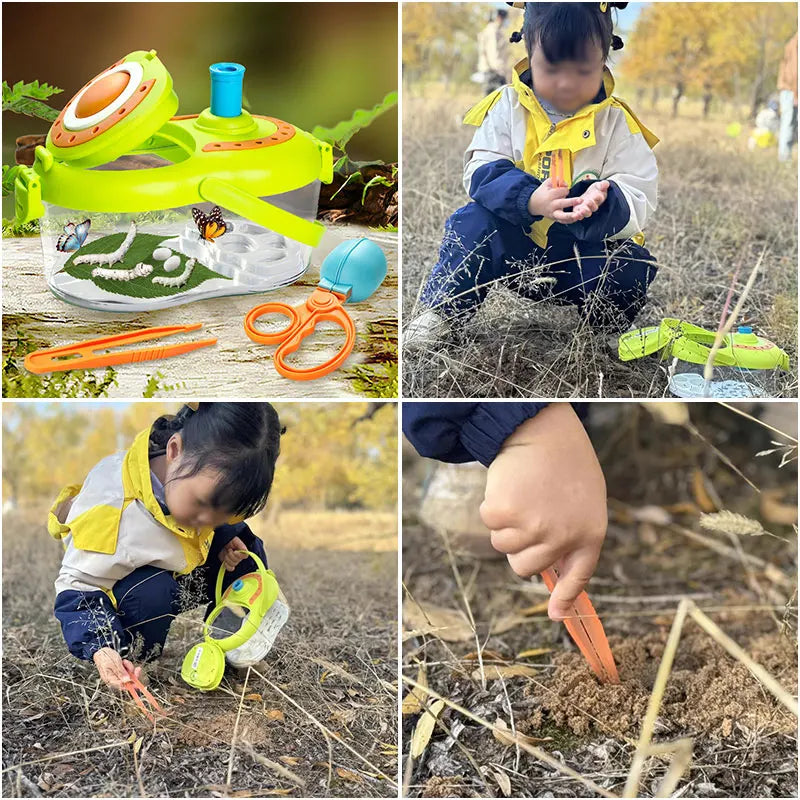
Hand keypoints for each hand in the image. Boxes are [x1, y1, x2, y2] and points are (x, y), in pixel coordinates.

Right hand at [93, 647, 141, 689]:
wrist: (101, 651)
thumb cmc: (105, 656)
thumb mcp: (114, 663)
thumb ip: (120, 672)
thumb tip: (127, 680)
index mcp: (110, 679)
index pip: (122, 685)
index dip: (131, 684)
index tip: (138, 680)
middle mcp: (113, 679)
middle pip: (126, 681)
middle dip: (133, 674)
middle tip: (137, 669)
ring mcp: (116, 675)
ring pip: (127, 675)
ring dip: (129, 668)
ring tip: (124, 661)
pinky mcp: (118, 671)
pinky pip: (126, 671)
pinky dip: (127, 666)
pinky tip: (124, 661)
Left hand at [220, 536, 248, 571]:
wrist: (221, 544)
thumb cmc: (229, 541)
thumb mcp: (235, 540)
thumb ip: (240, 544)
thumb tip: (245, 550)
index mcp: (242, 551)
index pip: (245, 556)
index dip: (240, 555)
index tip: (234, 551)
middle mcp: (239, 557)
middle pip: (238, 560)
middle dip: (231, 555)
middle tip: (229, 550)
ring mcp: (234, 561)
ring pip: (233, 564)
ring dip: (227, 559)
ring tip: (226, 554)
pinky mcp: (229, 564)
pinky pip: (230, 569)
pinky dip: (227, 566)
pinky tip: (225, 562)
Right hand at [479, 404, 607, 620]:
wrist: (544, 430)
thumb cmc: (564, 463)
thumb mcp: (582, 501)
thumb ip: (571, 535)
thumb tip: (548, 570)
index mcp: (590, 534)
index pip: (578, 576)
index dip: (565, 599)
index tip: (555, 615)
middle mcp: (563, 537)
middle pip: (524, 565)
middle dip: (519, 545)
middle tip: (528, 512)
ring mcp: (534, 527)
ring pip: (503, 544)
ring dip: (504, 522)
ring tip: (522, 493)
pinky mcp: (506, 513)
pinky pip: (489, 521)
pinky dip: (491, 505)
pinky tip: (508, 485)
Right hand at [528, 179, 585, 222]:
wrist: (534, 205)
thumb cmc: (543, 193)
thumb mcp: (547, 183)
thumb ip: (557, 180)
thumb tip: (566, 184)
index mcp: (550, 195)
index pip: (562, 191)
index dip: (565, 189)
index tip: (563, 189)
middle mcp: (552, 205)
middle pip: (562, 203)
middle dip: (572, 202)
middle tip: (581, 200)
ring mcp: (553, 213)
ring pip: (562, 216)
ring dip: (570, 215)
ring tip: (578, 215)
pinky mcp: (554, 218)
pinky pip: (563, 221)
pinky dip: (569, 221)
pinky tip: (576, 218)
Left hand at [569, 179, 609, 218]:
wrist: (589, 194)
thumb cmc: (596, 190)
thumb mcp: (599, 185)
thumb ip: (603, 184)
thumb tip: (606, 184)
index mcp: (599, 198)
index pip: (600, 198)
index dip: (598, 197)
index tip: (597, 195)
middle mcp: (593, 206)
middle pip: (593, 208)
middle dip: (591, 205)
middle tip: (588, 202)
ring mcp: (586, 209)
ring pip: (587, 213)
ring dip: (584, 213)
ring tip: (581, 211)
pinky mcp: (579, 211)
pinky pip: (579, 216)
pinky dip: (577, 216)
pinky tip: (575, 216)